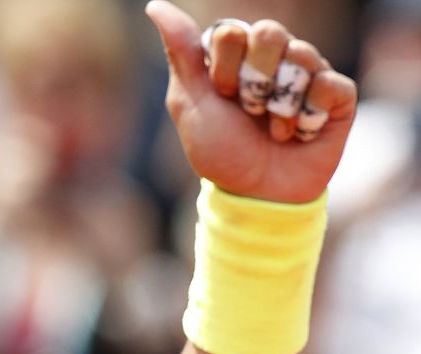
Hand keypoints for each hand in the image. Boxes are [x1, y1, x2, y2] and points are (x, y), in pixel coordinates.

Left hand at [146, 1, 356, 203]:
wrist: (257, 194)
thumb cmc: (221, 150)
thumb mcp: (191, 103)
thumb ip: (181, 52)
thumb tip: (155, 6)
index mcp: (238, 52)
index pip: (232, 32)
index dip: (224, 70)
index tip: (221, 97)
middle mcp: (276, 55)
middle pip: (270, 33)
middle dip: (253, 81)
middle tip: (250, 111)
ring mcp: (310, 71)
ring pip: (302, 58)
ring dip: (279, 106)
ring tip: (275, 129)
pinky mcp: (338, 94)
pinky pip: (329, 85)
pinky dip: (308, 117)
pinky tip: (301, 133)